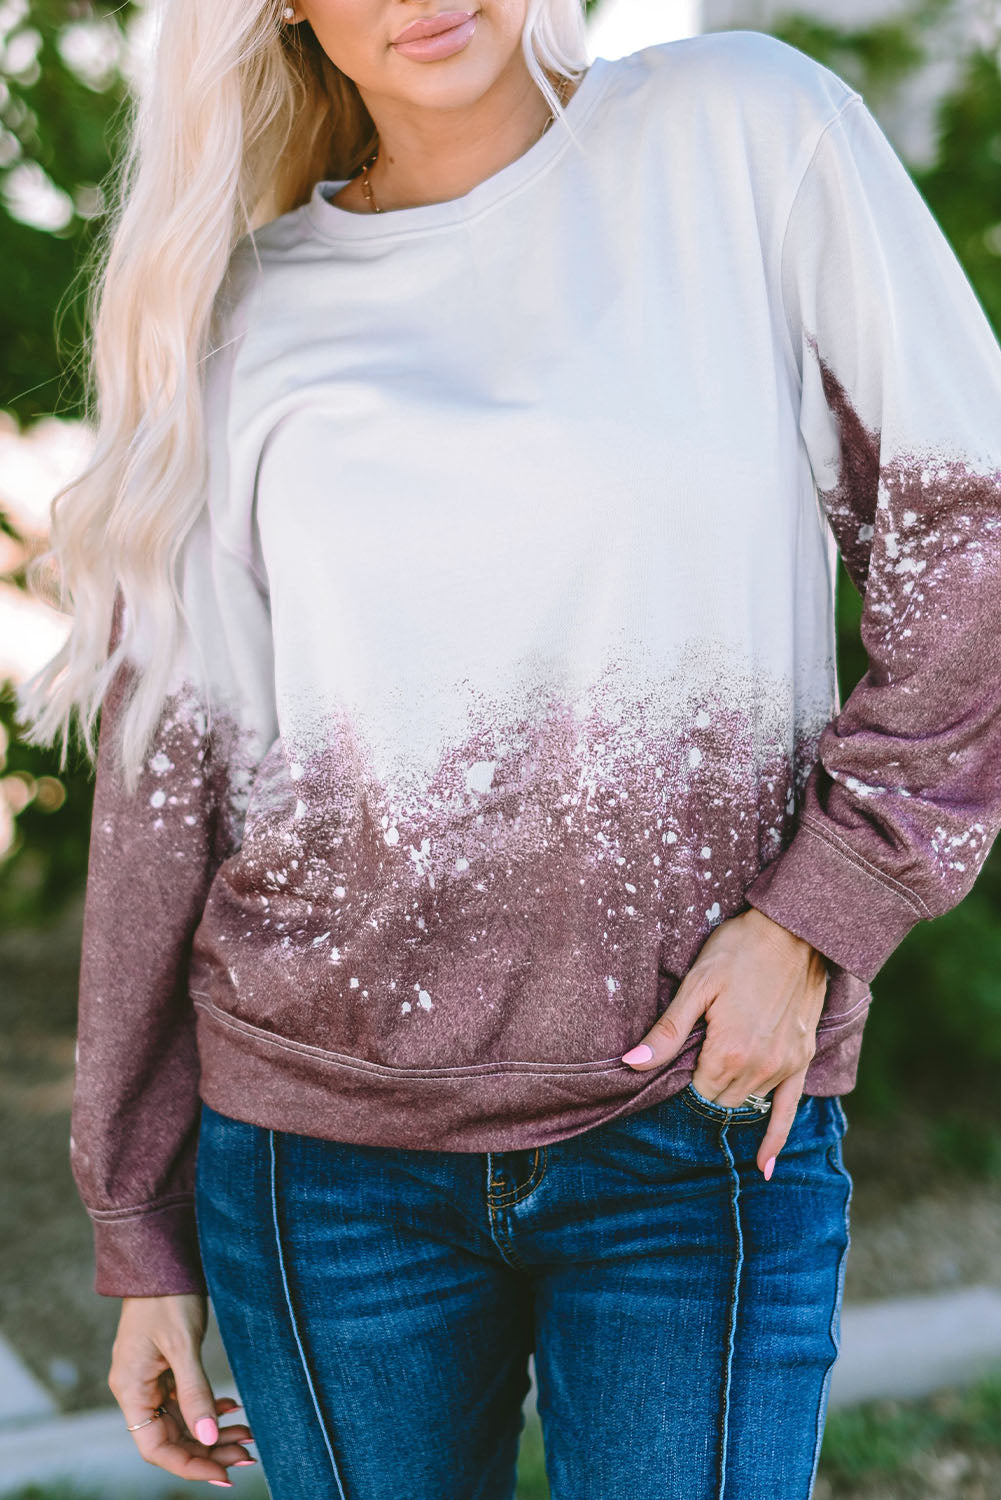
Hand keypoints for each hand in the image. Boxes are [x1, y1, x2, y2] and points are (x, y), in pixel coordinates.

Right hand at [109, 1292, 254, 1485]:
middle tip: (247, 1455)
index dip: (189, 1465)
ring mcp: (153, 1377)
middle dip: (209, 1450)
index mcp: (132, 1389)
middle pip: (172, 1437)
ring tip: (248, 1437)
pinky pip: (186, 1399)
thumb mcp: (182, 1344)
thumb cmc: (167, 1295)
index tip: (222, 1474)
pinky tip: (234, 1408)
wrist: (163, 1256)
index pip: (156, 1446)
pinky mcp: (167, 1364)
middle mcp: (139, 1388)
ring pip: (183, 1420)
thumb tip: (207, 1437)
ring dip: (213, 1431)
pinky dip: (210, 1407)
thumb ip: (194, 1391)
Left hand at [621, 907, 828, 1176]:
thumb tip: (631, 1065)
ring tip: (717, 1075)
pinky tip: (764, 1167)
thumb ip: (668, 1032)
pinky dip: (775, 1137)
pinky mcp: (801, 1058)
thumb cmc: (739, 949)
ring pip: (747, 1102)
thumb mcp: (696, 985)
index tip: (676, 1066)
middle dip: (704, 1090)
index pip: (696, 1092)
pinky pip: (788, 1109)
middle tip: (692, 1067)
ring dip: (730, 1095)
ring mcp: (784, 1066)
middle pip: (720, 1100)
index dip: (682, 1081)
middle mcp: (760, 1068)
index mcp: (729, 1053)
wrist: (795, 930)